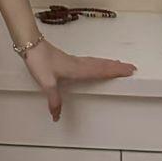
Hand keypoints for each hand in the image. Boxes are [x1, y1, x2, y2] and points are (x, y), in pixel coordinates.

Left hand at [21, 38, 136, 121]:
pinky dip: (97, 62)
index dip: (115, 72)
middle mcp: (78, 64)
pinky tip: (96, 64)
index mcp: (77, 70)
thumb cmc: (39, 61)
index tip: (129, 70)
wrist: (30, 44)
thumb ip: (54, 100)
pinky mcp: (68, 59)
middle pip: (101, 65)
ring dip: (108, 64)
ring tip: (118, 64)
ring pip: (95, 62)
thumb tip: (57, 116)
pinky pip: (88, 61)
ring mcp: (73, 60)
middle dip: (116, 67)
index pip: (100, 71)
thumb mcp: (46, 83)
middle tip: (131, 67)